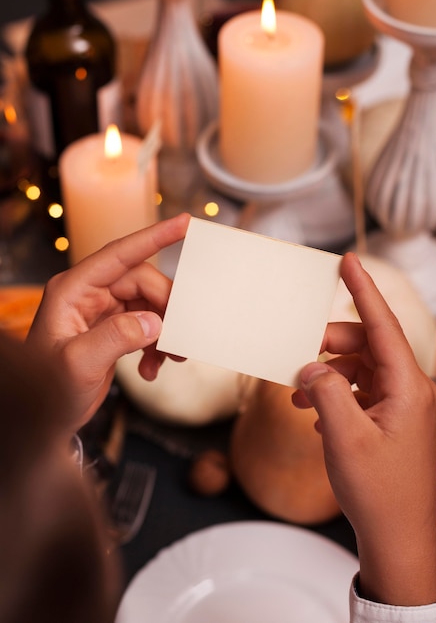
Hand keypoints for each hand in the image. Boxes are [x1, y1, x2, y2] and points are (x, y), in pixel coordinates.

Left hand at [26, 213, 189, 434]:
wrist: (44, 418)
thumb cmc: (47, 390)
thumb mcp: (78, 364)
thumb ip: (116, 337)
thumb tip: (155, 322)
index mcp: (74, 290)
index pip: (119, 255)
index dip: (154, 237)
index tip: (184, 223)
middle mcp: (89, 295)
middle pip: (143, 283)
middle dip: (167, 307)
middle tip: (181, 335)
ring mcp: (103, 311)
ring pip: (149, 305)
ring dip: (165, 331)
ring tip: (171, 358)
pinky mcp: (114, 329)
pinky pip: (147, 325)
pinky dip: (157, 346)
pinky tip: (152, 369)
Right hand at [293, 252, 435, 605]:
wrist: (395, 536)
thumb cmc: (377, 490)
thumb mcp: (343, 437)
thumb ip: (324, 392)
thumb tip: (310, 367)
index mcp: (406, 387)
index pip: (382, 325)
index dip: (363, 290)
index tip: (347, 261)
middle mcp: (407, 390)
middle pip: (367, 345)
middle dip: (330, 344)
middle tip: (299, 354)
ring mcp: (399, 406)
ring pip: (359, 368)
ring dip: (327, 374)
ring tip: (298, 395)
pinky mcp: (388, 420)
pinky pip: (358, 391)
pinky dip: (333, 394)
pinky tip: (312, 413)